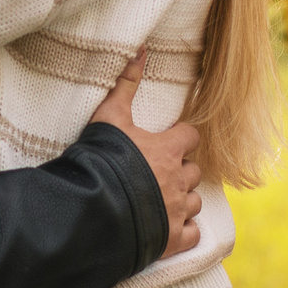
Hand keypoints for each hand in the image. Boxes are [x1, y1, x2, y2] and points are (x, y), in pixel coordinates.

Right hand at [91, 52, 202, 255]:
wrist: (92, 207)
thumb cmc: (101, 158)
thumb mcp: (109, 116)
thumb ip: (126, 83)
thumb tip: (141, 49)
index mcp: (169, 149)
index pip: (191, 137)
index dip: (181, 138)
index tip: (169, 141)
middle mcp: (179, 179)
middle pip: (194, 170)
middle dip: (181, 170)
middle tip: (159, 171)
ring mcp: (177, 210)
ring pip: (195, 201)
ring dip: (183, 198)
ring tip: (162, 198)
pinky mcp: (172, 238)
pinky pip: (193, 233)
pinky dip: (185, 229)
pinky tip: (170, 225)